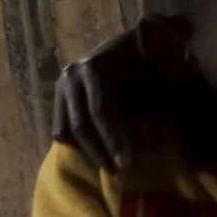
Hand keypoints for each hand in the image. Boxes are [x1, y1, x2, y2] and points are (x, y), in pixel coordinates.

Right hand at [52, 32, 169, 173]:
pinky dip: (76, 144)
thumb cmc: (151, 62)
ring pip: (68, 129)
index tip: (127, 163)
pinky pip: (61, 127)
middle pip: (81, 124)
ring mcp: (63, 85)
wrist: (134, 42)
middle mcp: (73, 75)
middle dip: (100, 152)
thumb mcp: (156, 77)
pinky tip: (94, 157)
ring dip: (87, 153)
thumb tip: (152, 138)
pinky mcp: (60, 95)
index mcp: (96, 68)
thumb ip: (154, 103)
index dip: (113, 139)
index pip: (101, 111)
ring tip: (108, 170)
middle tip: (118, 174)